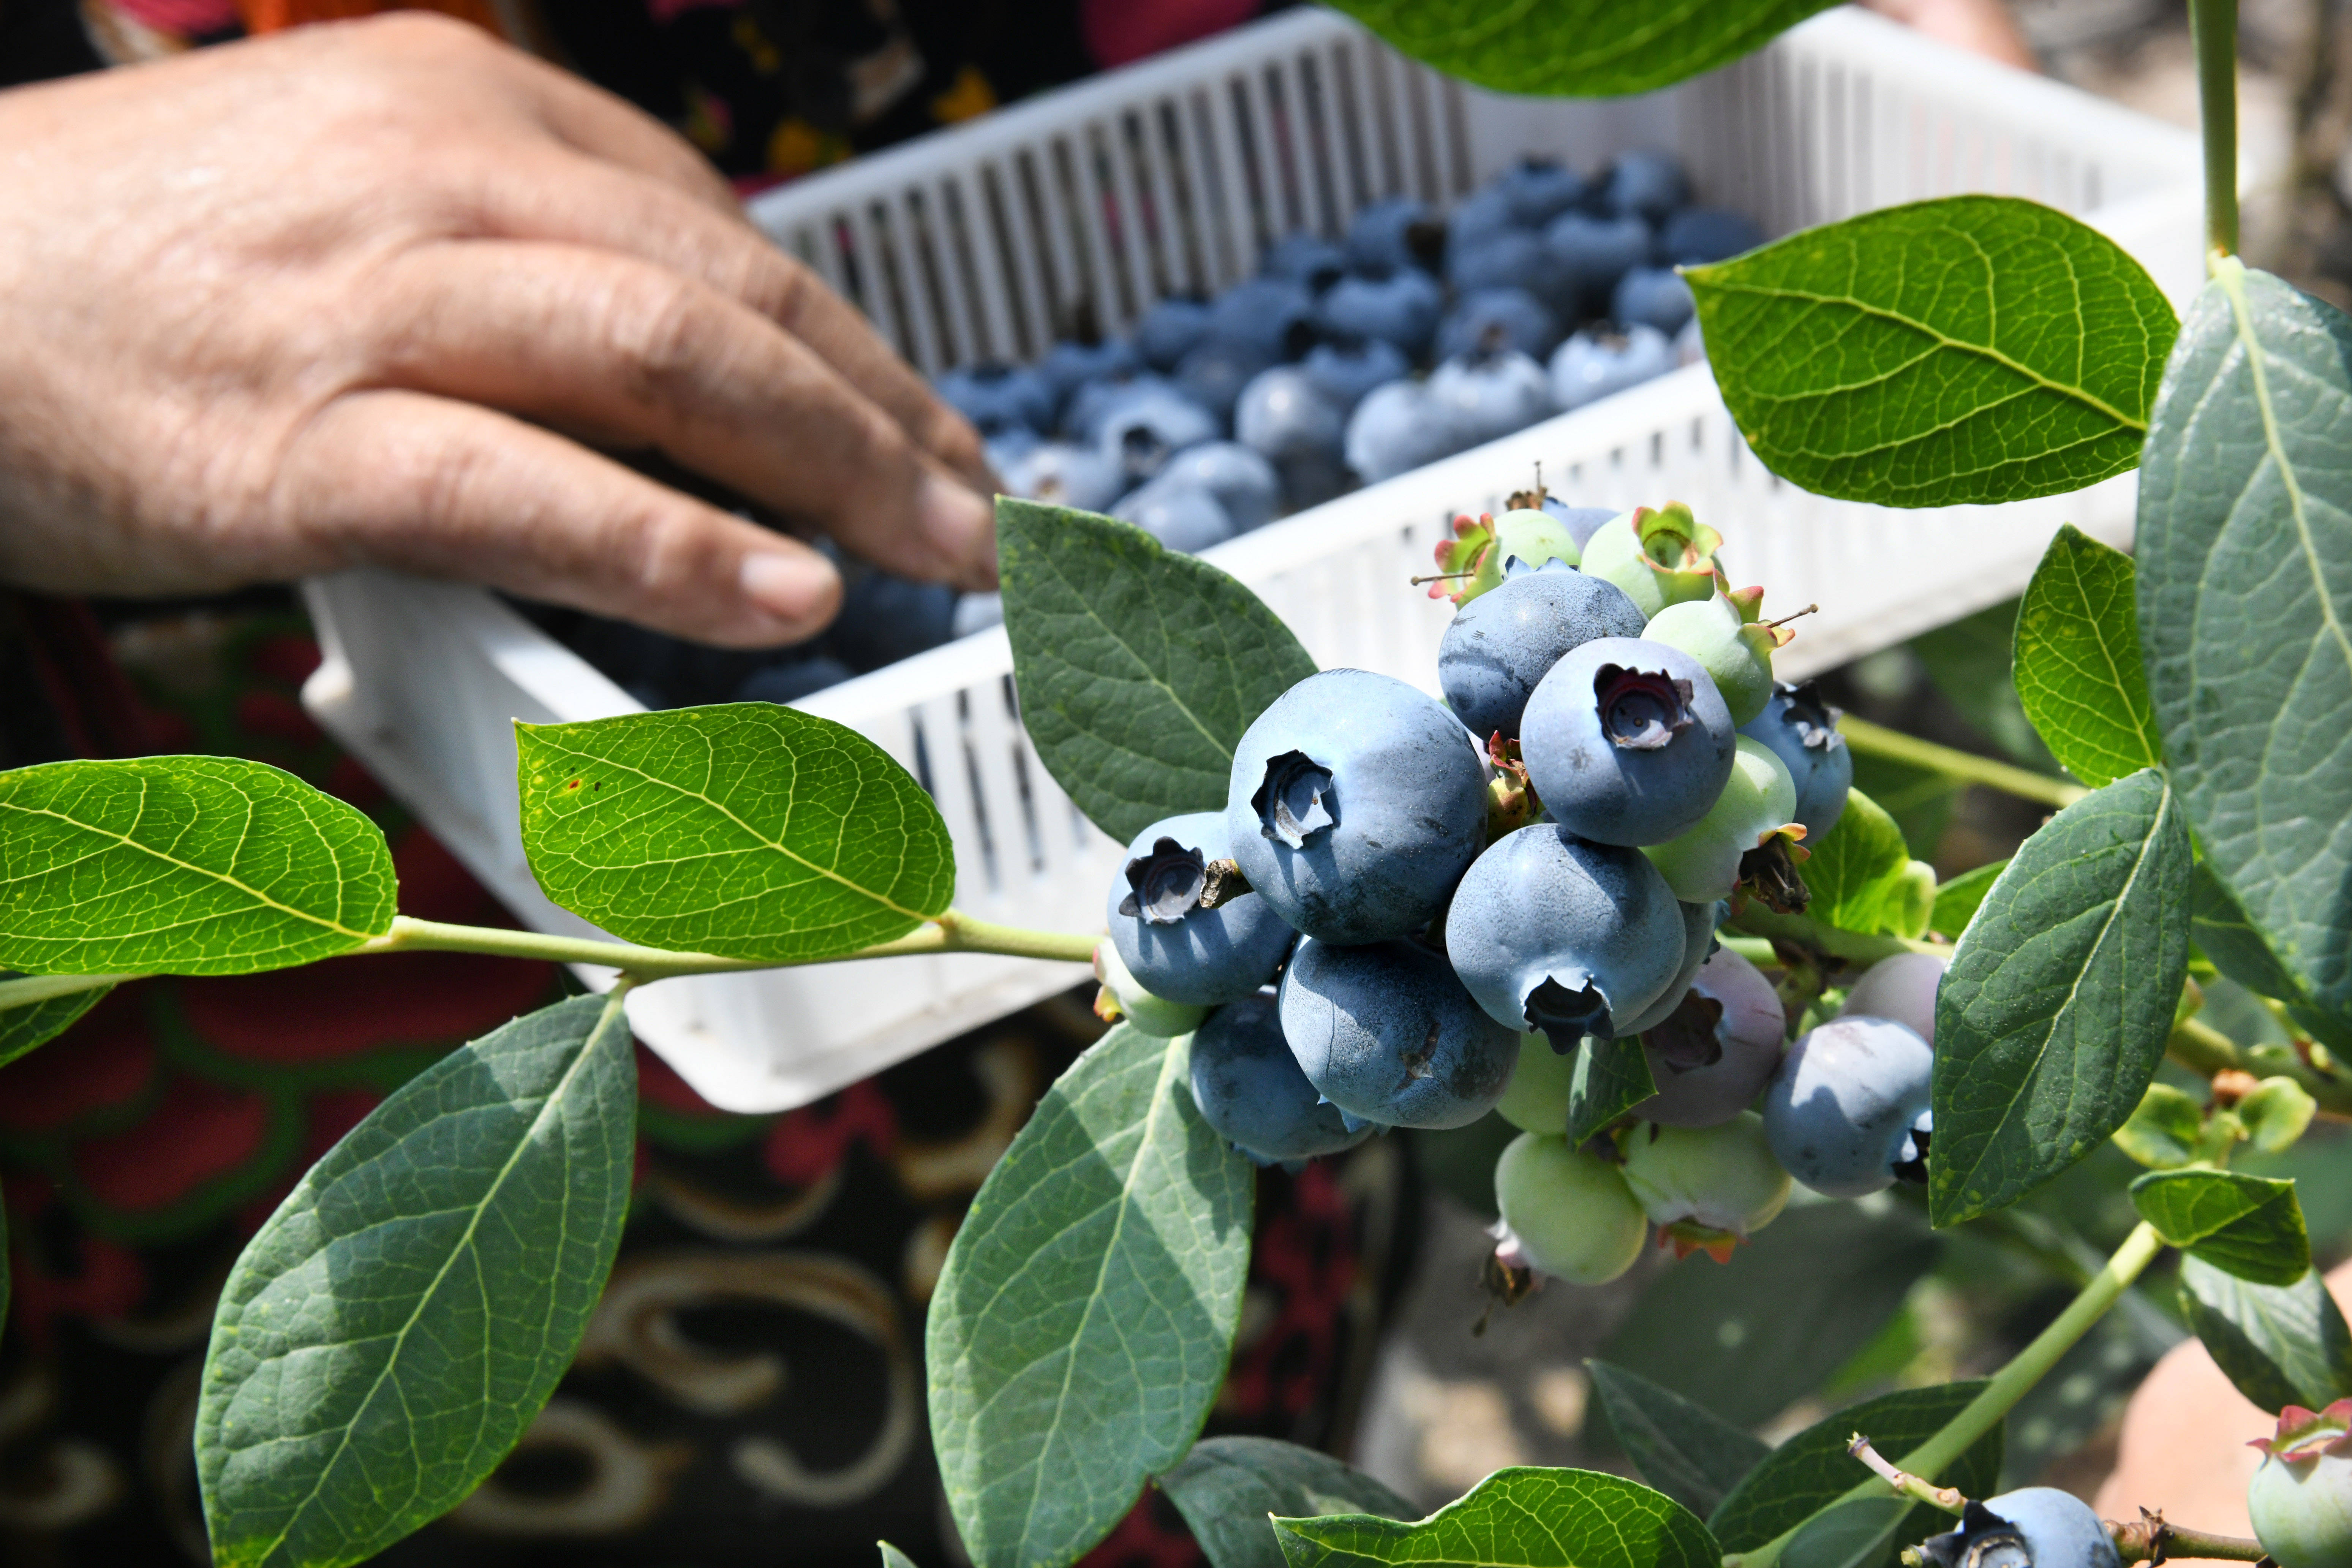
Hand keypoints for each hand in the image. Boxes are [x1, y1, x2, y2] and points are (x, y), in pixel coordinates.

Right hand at [0, 14, 996, 646]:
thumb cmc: (142, 262)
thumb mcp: (351, 194)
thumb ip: (512, 255)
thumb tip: (676, 371)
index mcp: (463, 105)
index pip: (711, 228)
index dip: (844, 344)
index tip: (921, 429)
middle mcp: (439, 174)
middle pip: (724, 290)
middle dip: (878, 408)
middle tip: (979, 506)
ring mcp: (373, 300)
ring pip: (665, 364)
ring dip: (832, 467)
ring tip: (942, 552)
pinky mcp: (305, 437)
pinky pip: (536, 486)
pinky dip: (677, 546)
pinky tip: (790, 594)